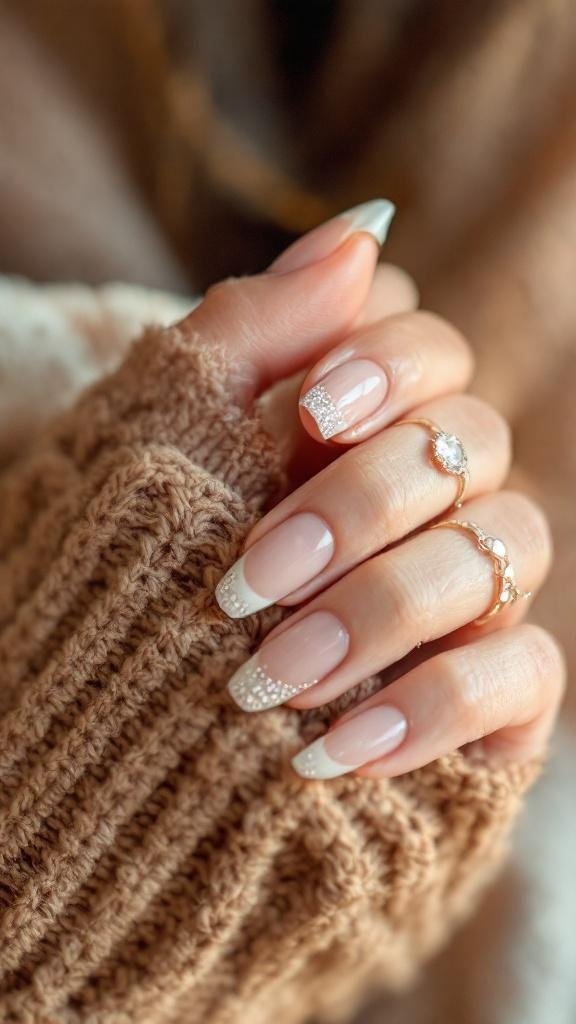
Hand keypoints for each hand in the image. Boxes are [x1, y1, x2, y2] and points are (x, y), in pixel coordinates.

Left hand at [187, 200, 563, 779]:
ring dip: (387, 610)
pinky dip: (438, 705)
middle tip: (255, 577)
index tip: (314, 410)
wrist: (128, 720)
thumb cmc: (149, 564)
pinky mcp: (495, 689)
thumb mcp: (171, 434)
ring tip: (273, 680)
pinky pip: (523, 674)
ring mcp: (474, 587)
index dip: (391, 365)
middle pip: (469, 444)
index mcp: (365, 426)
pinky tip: (339, 750)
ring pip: (506, 550)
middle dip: (363, 504)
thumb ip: (256, 328)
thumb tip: (365, 229)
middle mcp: (436, 492)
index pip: (432, 351)